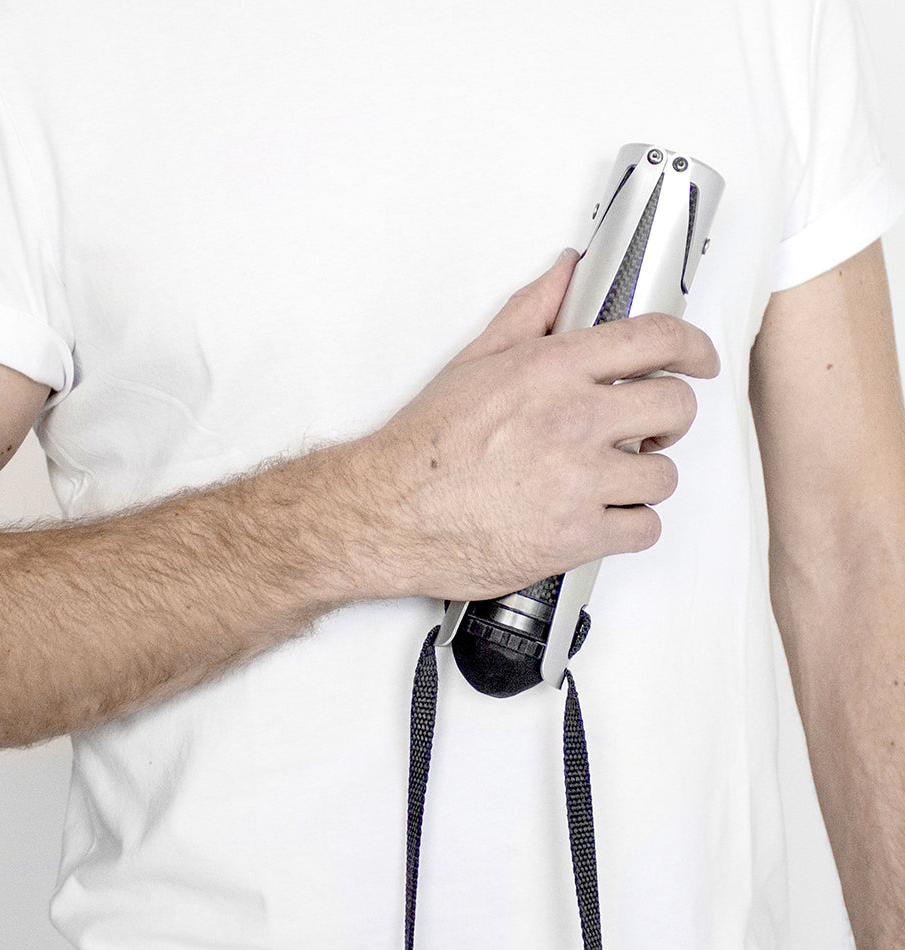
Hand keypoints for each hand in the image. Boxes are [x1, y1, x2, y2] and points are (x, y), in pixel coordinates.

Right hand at [352, 251, 719, 600]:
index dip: (693, 347)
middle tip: (650, 429)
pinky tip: (603, 517)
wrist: (389, 512)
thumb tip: (566, 273)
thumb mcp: (474, 361)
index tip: (700, 360)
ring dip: (643, 478)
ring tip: (610, 480)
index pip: (654, 341)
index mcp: (550, 370)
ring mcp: (577, 482)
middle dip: (670, 418)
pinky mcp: (575, 537)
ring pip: (662, 476)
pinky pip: (644, 528)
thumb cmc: (424, 446)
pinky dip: (630, 525)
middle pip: (674, 407)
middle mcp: (571, 421)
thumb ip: (531, 313)